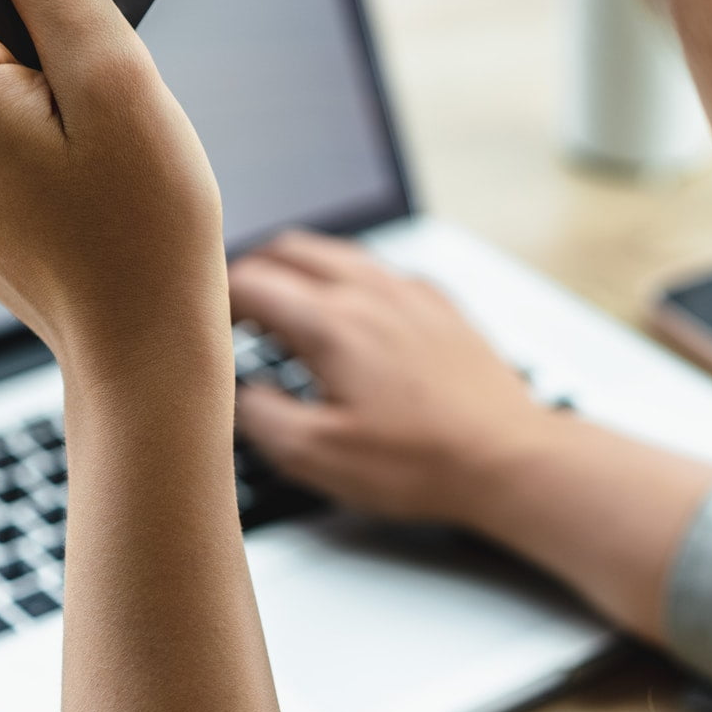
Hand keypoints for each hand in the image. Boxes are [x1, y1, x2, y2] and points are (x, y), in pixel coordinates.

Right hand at [228, 230, 556, 523]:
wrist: (508, 458)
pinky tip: (350, 317)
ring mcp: (410, 292)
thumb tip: (238, 391)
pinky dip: (346, 280)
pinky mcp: (441, 304)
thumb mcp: (318, 457)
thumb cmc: (422, 462)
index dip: (213, 297)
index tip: (203, 321)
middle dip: (252, 270)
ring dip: (299, 271)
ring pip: (337, 252)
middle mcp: (371, 291)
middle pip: (291, 248)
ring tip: (283, 308)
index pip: (250, 280)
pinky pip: (379, 270)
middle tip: (232, 306)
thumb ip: (260, 416)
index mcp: (333, 322)